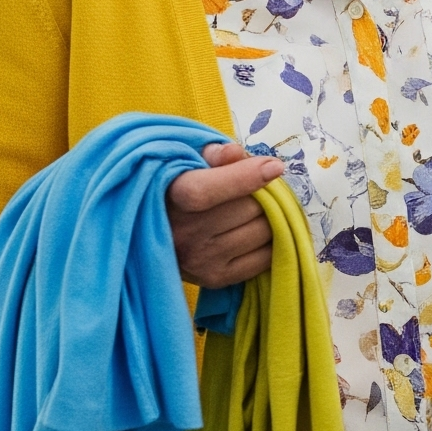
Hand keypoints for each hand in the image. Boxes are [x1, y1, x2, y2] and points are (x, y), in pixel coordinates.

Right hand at [166, 142, 283, 286]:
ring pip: (263, 232)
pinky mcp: (216, 278)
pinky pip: (266, 257)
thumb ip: (212, 155)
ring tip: (258, 209)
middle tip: (261, 188)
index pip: (204, 192)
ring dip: (272, 216)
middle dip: (264, 194)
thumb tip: (235, 153)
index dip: (243, 177)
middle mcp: (182, 234)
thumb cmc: (181, 190)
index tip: (275, 167)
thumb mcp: (187, 164)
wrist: (156, 235)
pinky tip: (259, 229)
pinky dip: (274, 240)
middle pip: (248, 209)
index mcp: (169, 199)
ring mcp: (200, 260)